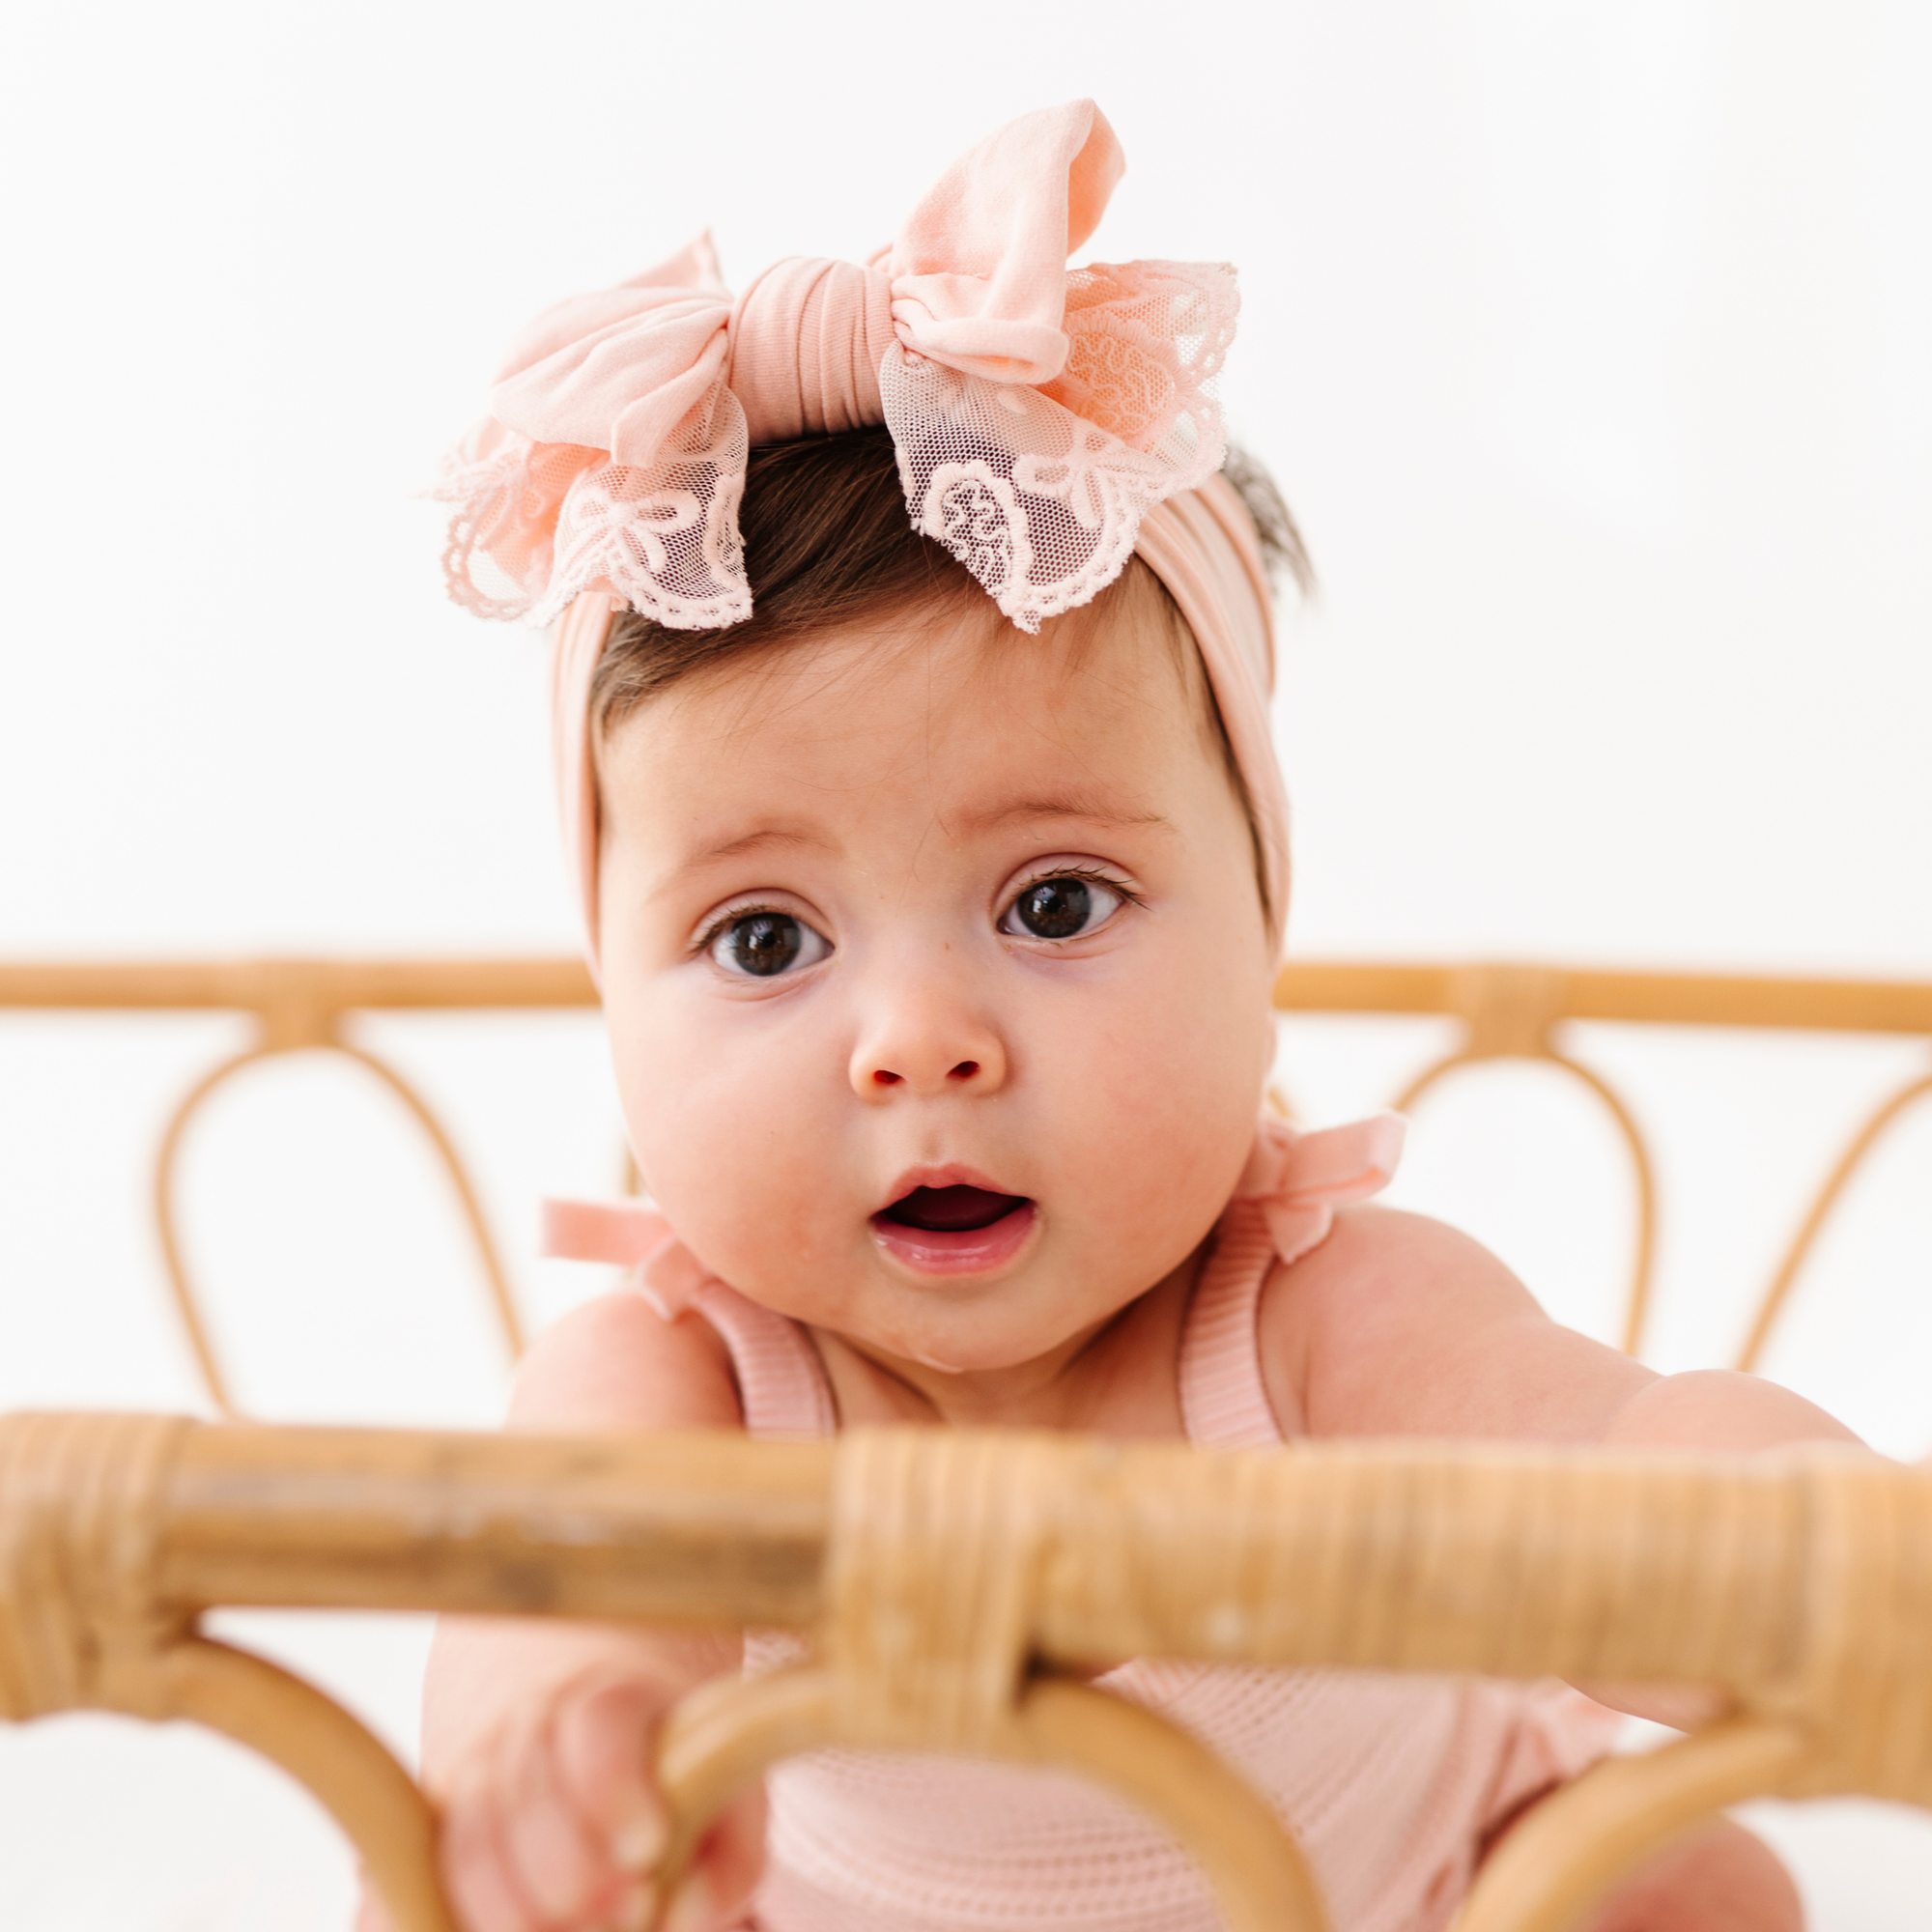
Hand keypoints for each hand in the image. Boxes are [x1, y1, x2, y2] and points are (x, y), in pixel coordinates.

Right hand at [359, 1661, 765, 1931]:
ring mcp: (467, 1781)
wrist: (587, 1727)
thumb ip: (729, 1853)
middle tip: (624, 1910)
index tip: (646, 1847)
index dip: (612, 1784)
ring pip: (465, 1844)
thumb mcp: (724, 1797)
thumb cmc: (671, 1781)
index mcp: (604, 1700)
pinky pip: (401, 1884)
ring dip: (510, 1910)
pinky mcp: (427, 1840)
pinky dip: (427, 1919)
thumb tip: (684, 1912)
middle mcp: (525, 1731)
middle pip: (523, 1793)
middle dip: (566, 1871)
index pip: (596, 1723)